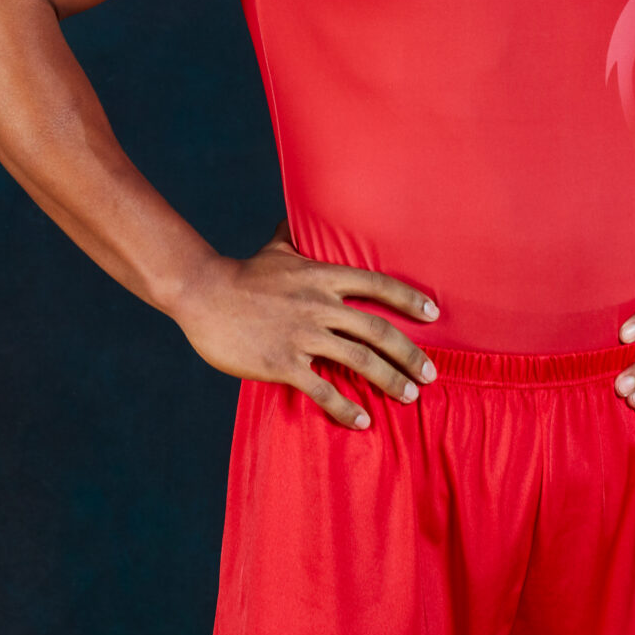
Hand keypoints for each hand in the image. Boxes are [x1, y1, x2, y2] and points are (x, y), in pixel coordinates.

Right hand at [171, 226, 439, 429]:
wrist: (201, 294)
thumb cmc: (241, 274)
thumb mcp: (276, 248)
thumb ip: (298, 235)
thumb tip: (305, 213)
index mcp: (322, 276)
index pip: (378, 284)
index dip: (409, 299)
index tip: (433, 314)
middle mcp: (319, 304)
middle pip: (378, 330)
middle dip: (409, 354)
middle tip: (431, 374)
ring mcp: (301, 334)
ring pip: (359, 360)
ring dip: (389, 380)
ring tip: (409, 396)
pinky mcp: (281, 362)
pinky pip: (322, 389)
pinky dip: (346, 407)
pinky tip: (361, 421)